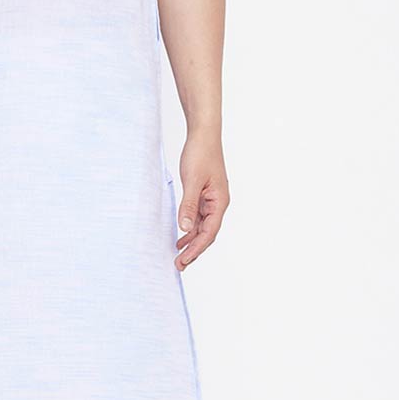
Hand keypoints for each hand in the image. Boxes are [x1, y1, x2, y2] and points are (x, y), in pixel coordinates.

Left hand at [175, 129, 228, 268]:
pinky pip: (197, 216)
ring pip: (201, 227)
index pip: (209, 232)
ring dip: (190, 241)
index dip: (196, 248)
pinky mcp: (203, 194)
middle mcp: (218, 203)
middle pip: (207, 233)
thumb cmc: (201, 153)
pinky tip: (180, 236)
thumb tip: (184, 228)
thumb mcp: (192, 180)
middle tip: (178, 265)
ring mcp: (211, 200)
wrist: (203, 134)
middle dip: (193, 250)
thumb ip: (188, 205)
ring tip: (178, 256)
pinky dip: (189, 228)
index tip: (183, 260)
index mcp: (220, 202)